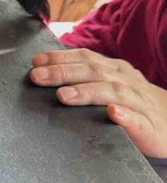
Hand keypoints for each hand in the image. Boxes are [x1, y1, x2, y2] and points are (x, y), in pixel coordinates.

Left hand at [30, 49, 166, 157]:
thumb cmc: (131, 102)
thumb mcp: (108, 83)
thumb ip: (83, 77)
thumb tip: (44, 72)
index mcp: (112, 69)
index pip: (84, 57)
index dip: (59, 58)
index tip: (35, 62)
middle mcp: (124, 80)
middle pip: (92, 72)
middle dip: (63, 73)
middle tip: (37, 77)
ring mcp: (137, 101)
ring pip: (112, 92)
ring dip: (86, 92)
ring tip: (63, 95)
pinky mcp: (148, 125)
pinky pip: (137, 119)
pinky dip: (125, 115)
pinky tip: (113, 113)